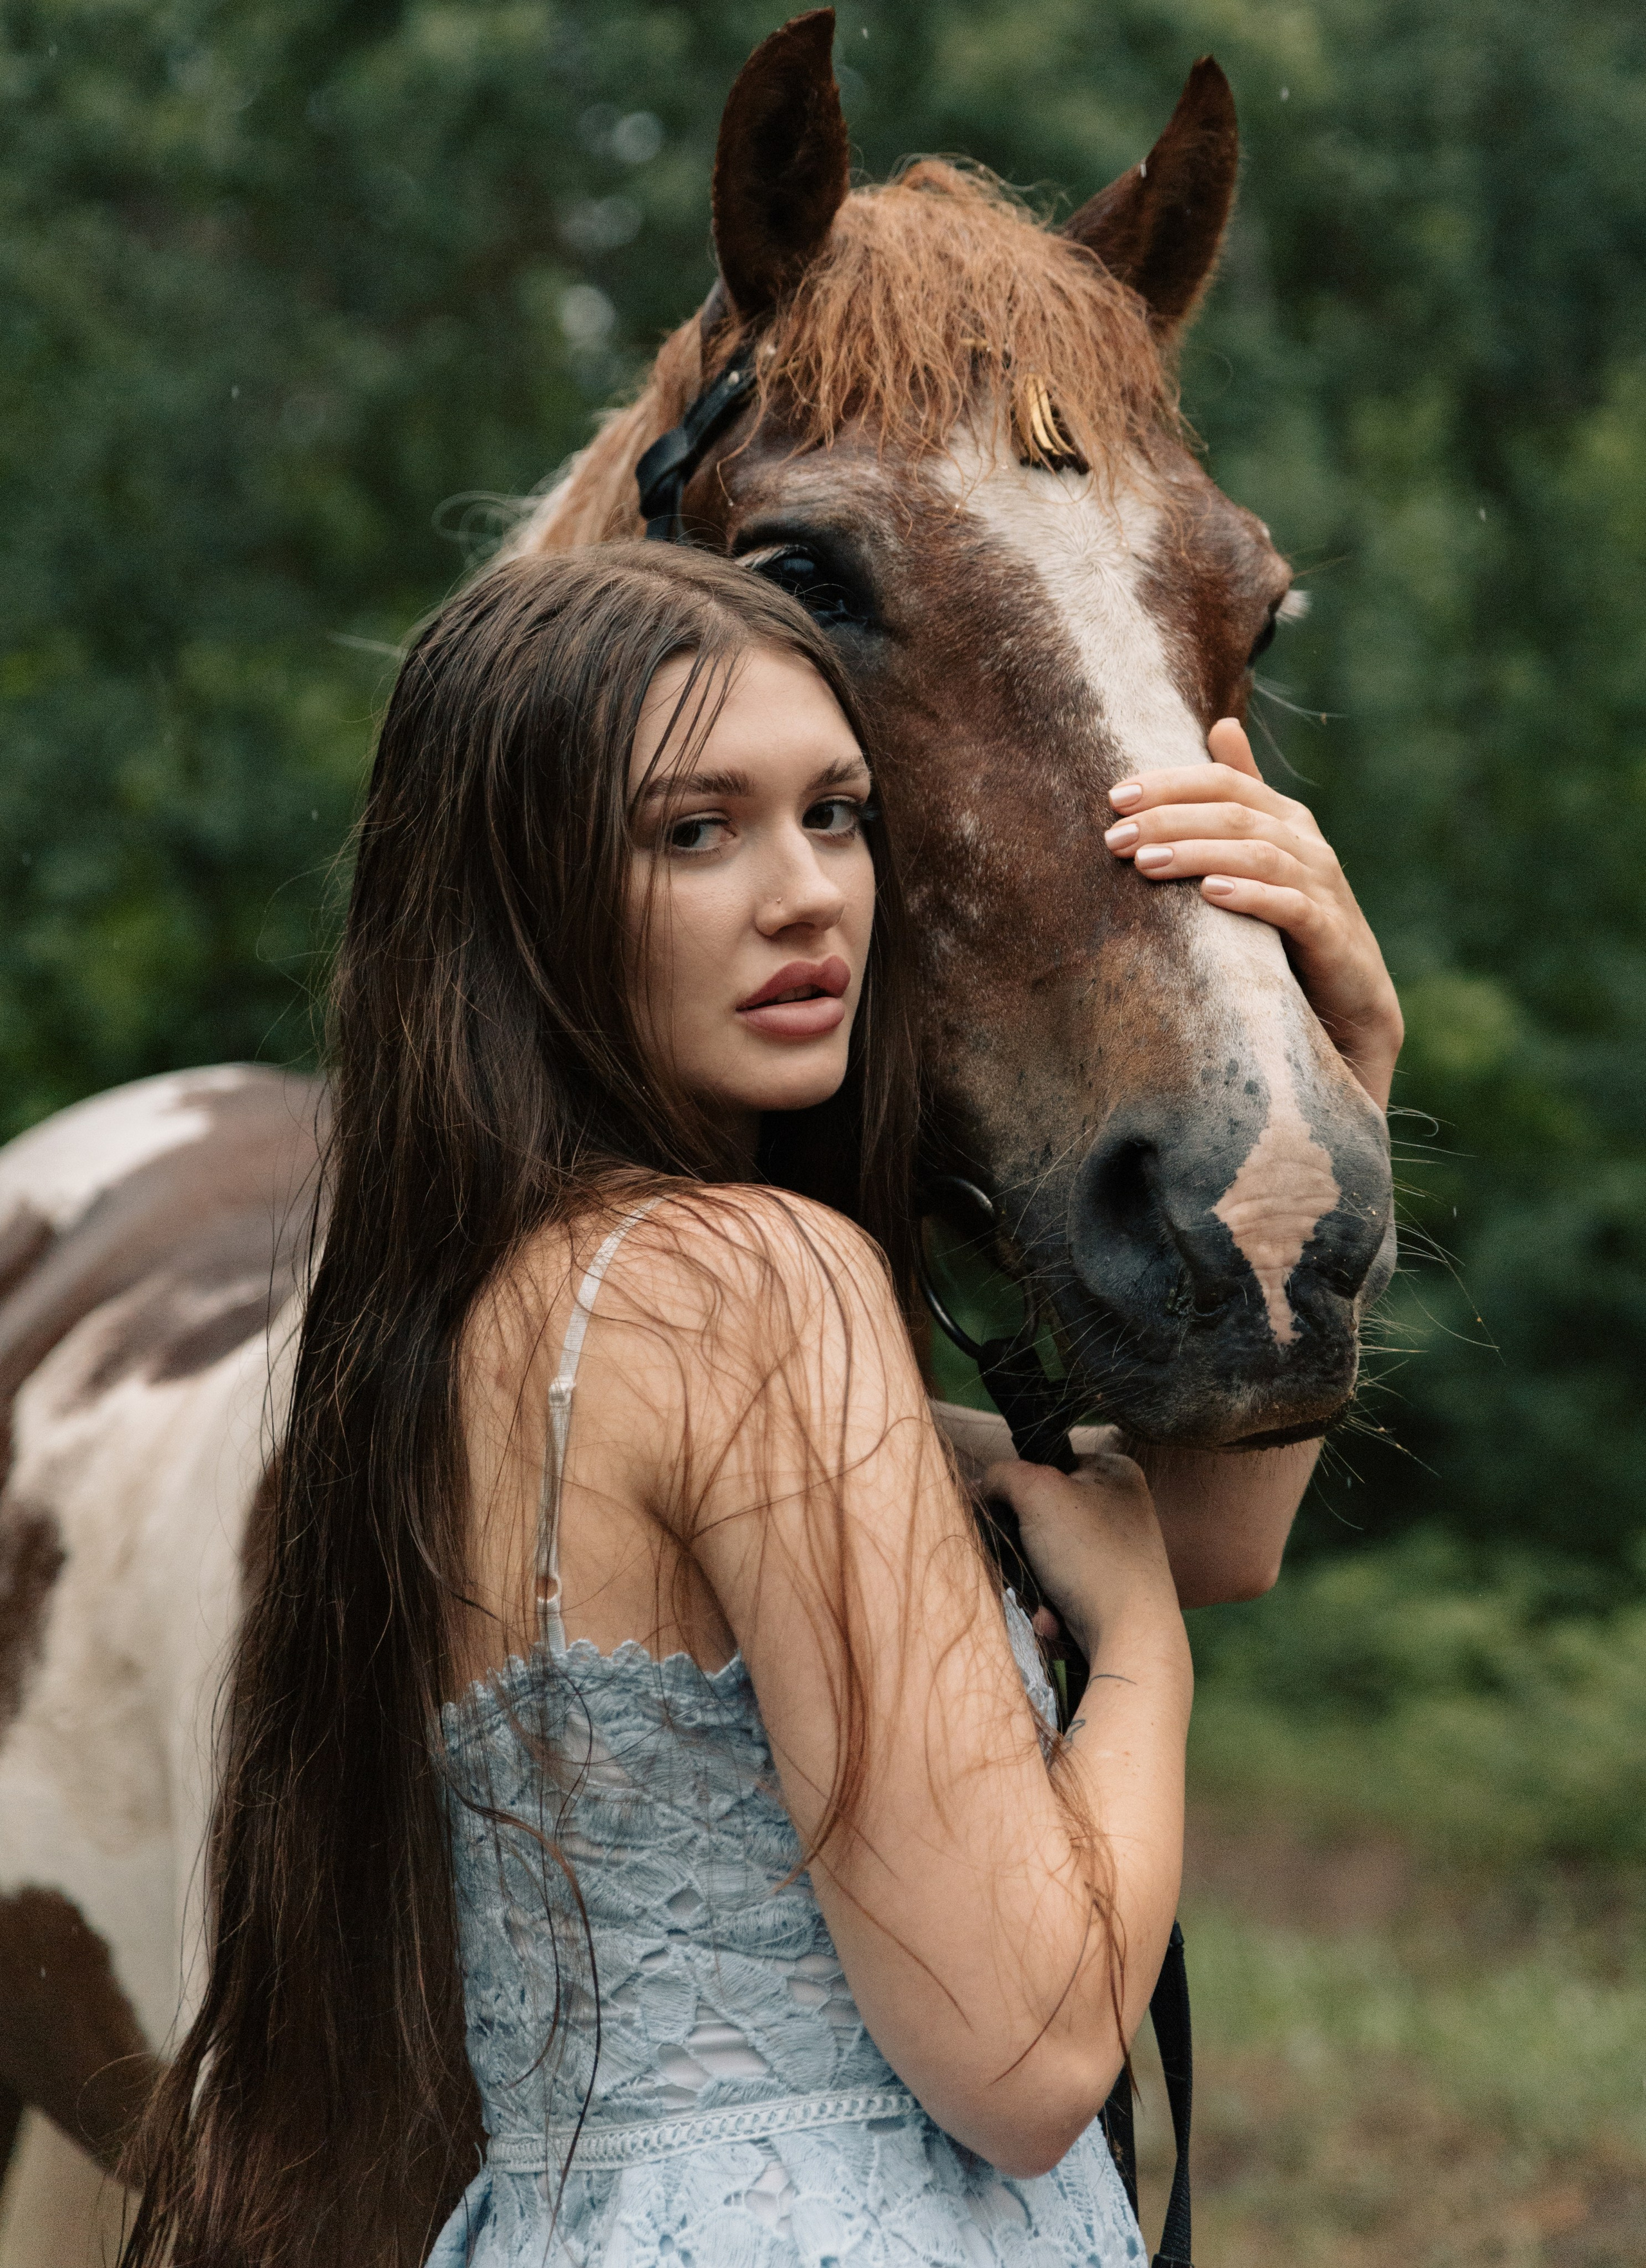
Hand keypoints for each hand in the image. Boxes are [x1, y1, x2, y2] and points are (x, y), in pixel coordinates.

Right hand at [981, 1450, 1181, 1665]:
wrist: (1131, 1634)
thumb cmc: (1092, 1554)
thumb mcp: (1037, 1493)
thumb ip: (1003, 1475)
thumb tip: (983, 1484)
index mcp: (1115, 1472)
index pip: (1050, 1463)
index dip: (1020, 1485)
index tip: (1004, 1508)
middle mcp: (1122, 1509)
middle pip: (1044, 1515)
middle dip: (1024, 1547)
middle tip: (1021, 1558)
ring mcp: (1117, 1552)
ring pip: (1048, 1557)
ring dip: (1033, 1581)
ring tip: (1040, 1598)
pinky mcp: (1110, 1590)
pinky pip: (1062, 1589)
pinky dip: (1050, 1604)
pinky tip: (1053, 1617)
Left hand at [1103, 719, 1403, 1109]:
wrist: (1353, 1003)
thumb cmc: (1295, 927)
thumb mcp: (1264, 856)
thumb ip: (1243, 796)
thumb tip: (1221, 724)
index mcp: (1284, 820)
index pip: (1225, 781)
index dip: (1171, 782)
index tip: (1115, 797)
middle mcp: (1306, 845)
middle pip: (1235, 812)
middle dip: (1170, 819)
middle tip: (1115, 836)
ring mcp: (1323, 887)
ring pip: (1259, 853)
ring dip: (1198, 854)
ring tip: (1146, 864)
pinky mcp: (1332, 934)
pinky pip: (1292, 906)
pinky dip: (1252, 895)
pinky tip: (1212, 894)